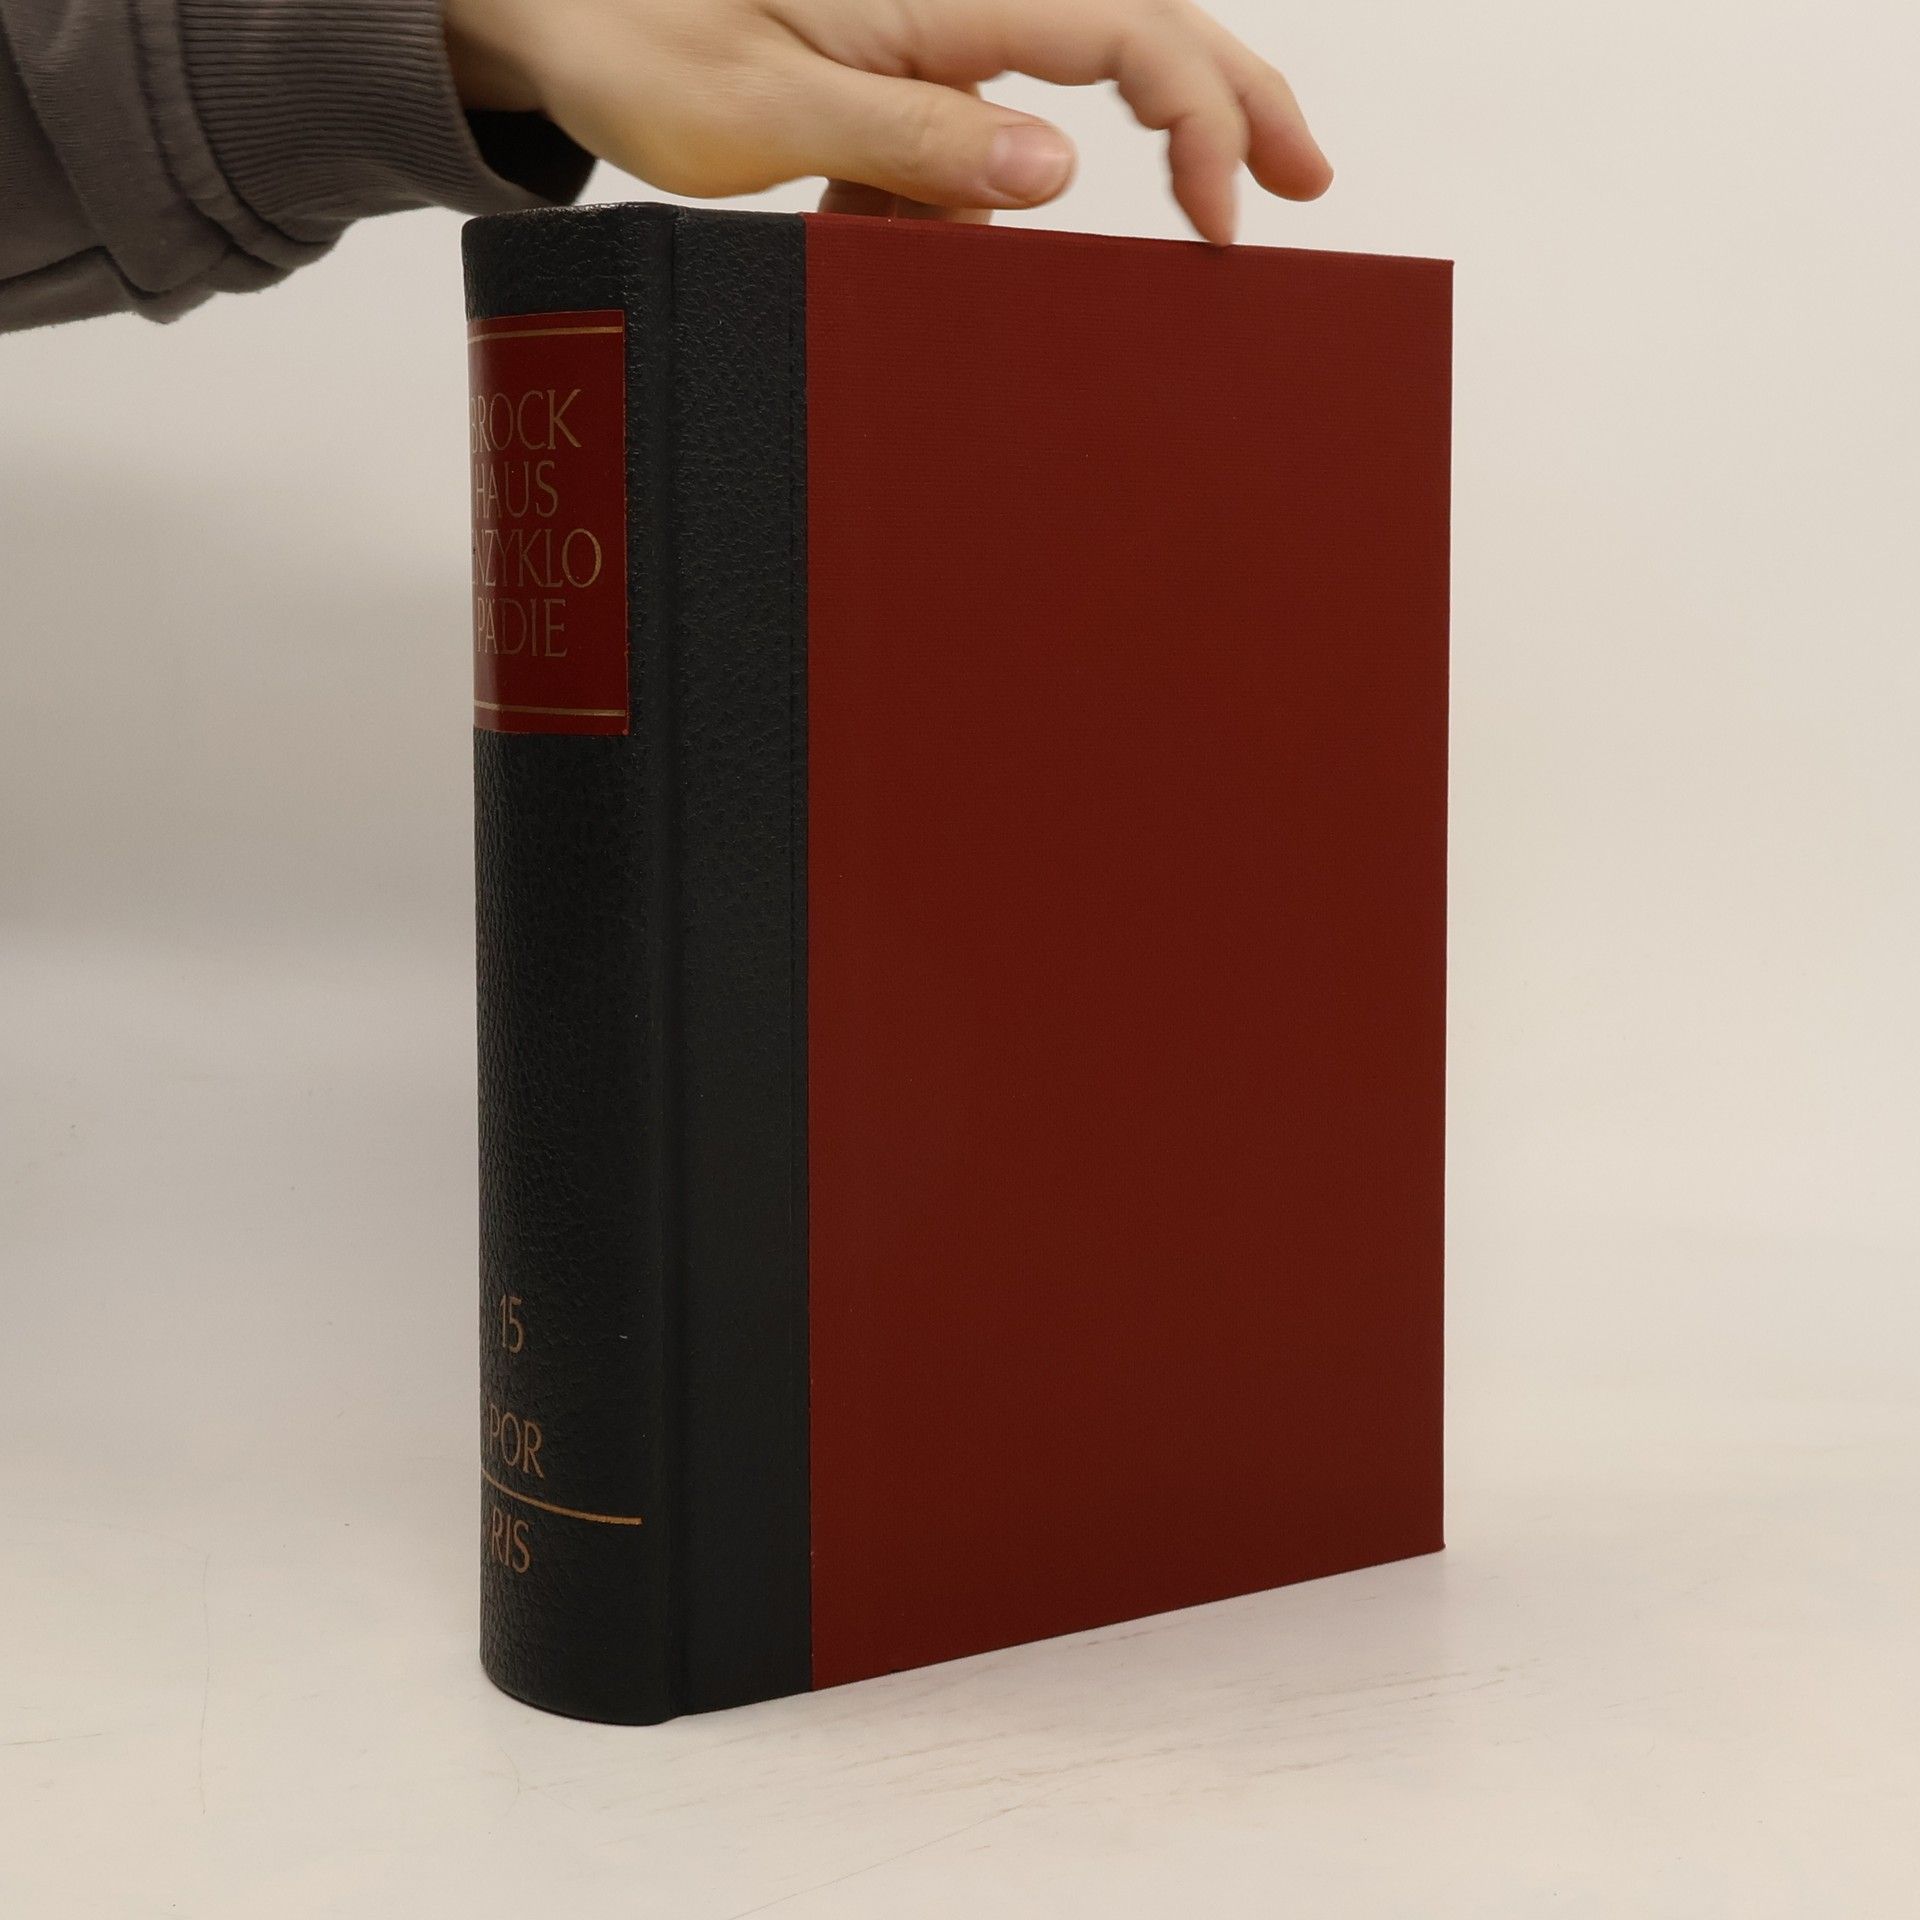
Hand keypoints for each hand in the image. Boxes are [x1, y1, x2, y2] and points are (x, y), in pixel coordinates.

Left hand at [443, 0, 1331, 245]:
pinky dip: (942, 208)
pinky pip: (962, 145)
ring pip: (1050, 105)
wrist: (542, 7)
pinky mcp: (893, 74)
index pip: (1130, 33)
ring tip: (886, 230)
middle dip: (1228, 105)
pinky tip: (860, 227)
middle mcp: (952, 1)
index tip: (1229, 215)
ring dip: (1023, 198)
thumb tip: (1053, 178)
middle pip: (1140, 32)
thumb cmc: (631, 38)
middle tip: (1307, 179)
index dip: (1206, 113)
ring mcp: (925, 37)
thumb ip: (914, 140)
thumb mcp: (767, 104)